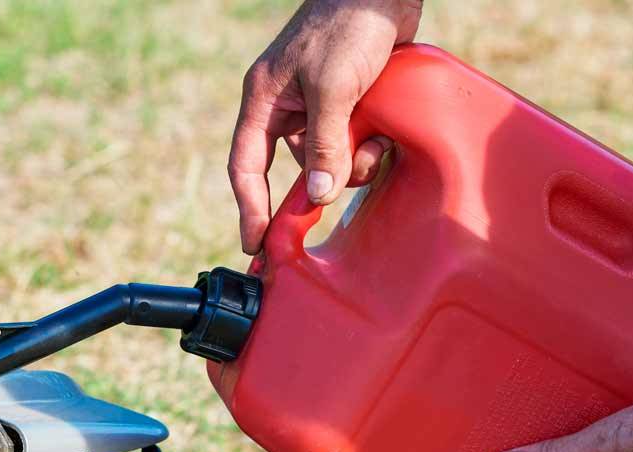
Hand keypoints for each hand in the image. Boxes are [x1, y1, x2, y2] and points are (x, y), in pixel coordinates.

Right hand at [229, 0, 422, 253]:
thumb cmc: (348, 26)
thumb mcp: (333, 88)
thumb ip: (324, 144)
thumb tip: (319, 196)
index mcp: (264, 101)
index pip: (246, 167)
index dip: (250, 208)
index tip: (256, 244)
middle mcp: (286, 107)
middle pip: (299, 166)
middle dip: (327, 176)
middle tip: (354, 171)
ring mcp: (317, 105)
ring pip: (331, 157)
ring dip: (356, 157)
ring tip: (379, 137)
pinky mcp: (347, 101)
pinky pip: (352, 140)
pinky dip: (370, 143)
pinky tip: (386, 129)